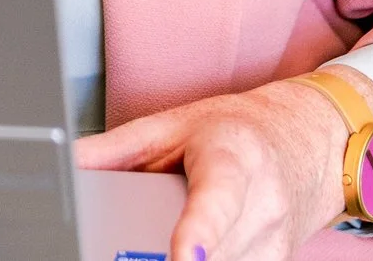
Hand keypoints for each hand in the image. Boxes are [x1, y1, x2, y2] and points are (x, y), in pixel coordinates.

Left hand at [75, 71, 372, 260]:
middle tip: (132, 254)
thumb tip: (64, 164)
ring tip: (157, 250)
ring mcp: (276, 241)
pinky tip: (186, 255)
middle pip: (214, 253)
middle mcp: (264, 204)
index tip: (181, 258)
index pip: (216, 203)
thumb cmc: (236, 130)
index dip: (197, 235)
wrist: (308, 139)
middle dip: (170, 259)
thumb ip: (115, 150)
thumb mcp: (173, 124)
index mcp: (234, 159)